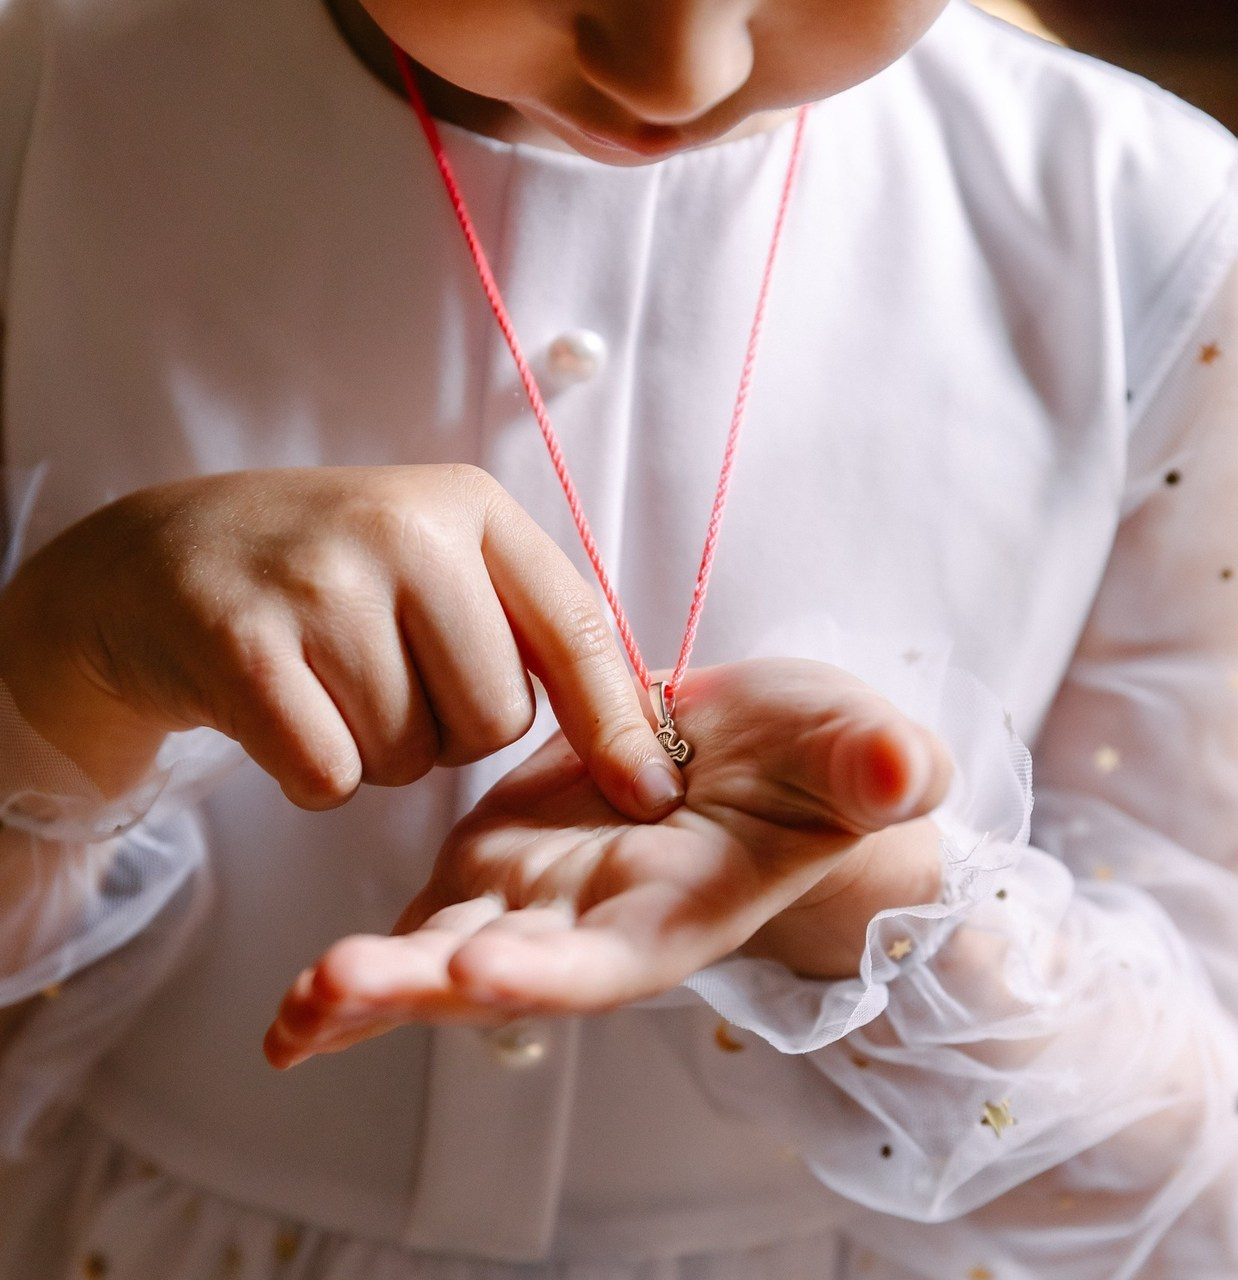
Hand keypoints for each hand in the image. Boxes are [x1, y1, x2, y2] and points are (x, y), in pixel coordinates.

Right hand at [0, 466, 681, 813]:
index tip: (650, 795)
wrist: (164, 558)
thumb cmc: (334, 578)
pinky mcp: (238, 642)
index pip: (576, 631)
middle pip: (494, 719)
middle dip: (452, 732)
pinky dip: (313, 773)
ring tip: (328, 680)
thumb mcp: (441, 567)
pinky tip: (282, 710)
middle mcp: (402, 527)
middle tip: (390, 677)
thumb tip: (646, 761)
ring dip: (378, 751)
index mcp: (470, 507)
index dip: (617, 725)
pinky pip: (329, 776)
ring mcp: (317, 580)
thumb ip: (533, 634)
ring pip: (409, 757)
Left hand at [264, 658, 951, 1067]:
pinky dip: (363, 970)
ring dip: (371, 990)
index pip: (618, 950)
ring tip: (297, 1011)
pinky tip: (294, 1010)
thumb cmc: (817, 761)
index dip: (556, 964)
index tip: (484, 967)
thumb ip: (876, 764)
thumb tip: (908, 767)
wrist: (756, 756)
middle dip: (426, 989)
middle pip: (507, 972)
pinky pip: (422, 929)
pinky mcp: (494, 874)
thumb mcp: (852, 747)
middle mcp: (598, 926)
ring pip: (446, 960)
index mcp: (681, 905)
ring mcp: (538, 905)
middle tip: (338, 993)